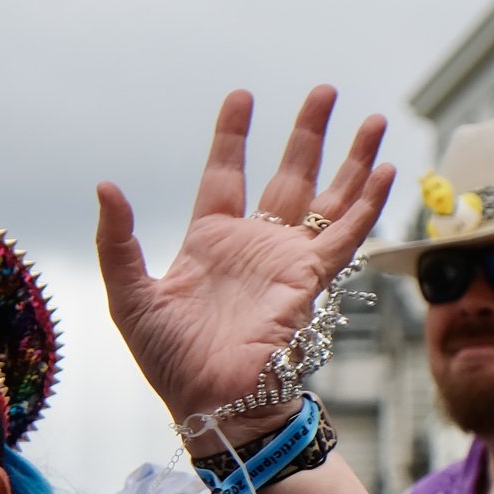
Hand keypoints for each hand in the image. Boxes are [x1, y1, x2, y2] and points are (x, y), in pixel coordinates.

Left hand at [96, 87, 393, 441]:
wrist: (211, 403)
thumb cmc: (170, 362)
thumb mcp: (130, 297)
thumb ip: (117, 241)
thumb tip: (106, 187)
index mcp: (211, 242)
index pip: (225, 175)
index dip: (233, 136)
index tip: (243, 97)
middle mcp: (255, 245)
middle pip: (289, 175)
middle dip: (309, 133)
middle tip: (326, 90)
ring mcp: (286, 261)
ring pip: (329, 198)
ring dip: (352, 159)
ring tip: (374, 120)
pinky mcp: (310, 280)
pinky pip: (346, 234)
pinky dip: (367, 203)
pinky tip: (386, 171)